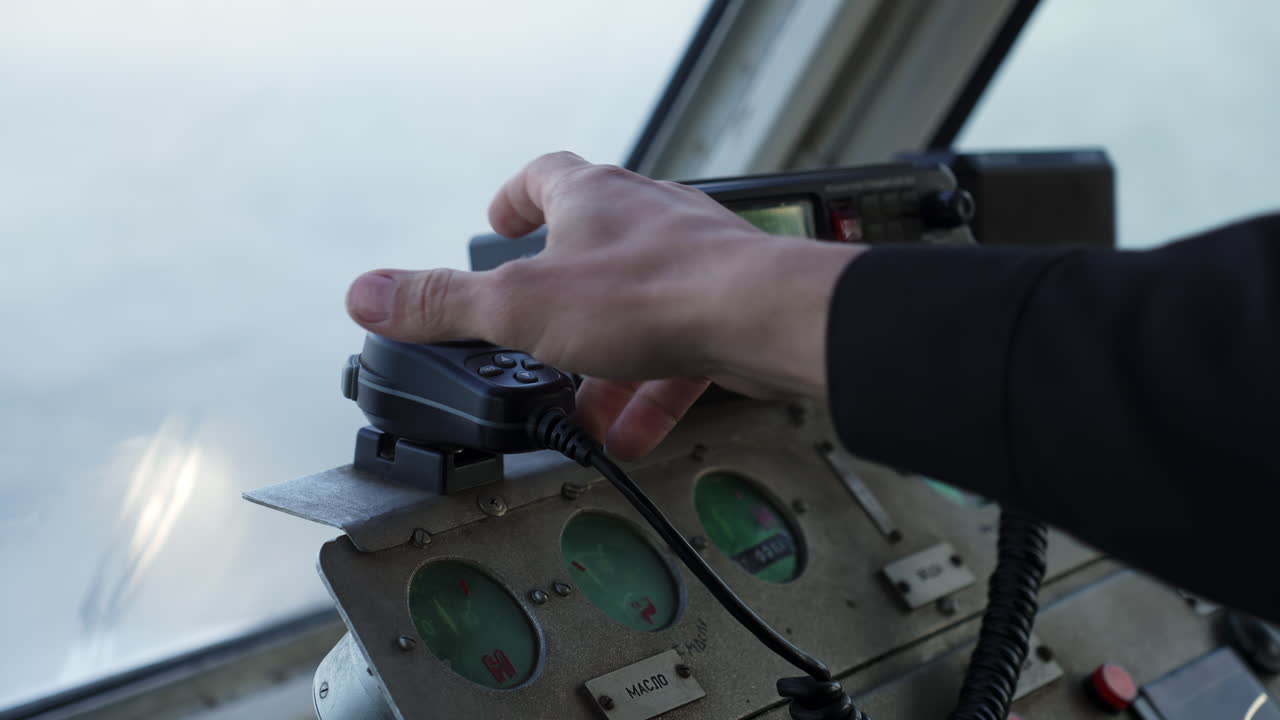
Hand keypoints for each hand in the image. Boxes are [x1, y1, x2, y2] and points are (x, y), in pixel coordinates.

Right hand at [346, 152, 864, 459]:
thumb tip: (367, 295)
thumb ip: (442, 305)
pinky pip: (677, 356)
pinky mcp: (724, 313)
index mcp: (593, 199)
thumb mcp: (519, 307)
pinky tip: (629, 437)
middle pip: (588, 257)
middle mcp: (645, 221)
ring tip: (579, 413)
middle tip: (530, 347)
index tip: (495, 225)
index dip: (513, 201)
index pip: (544, 177)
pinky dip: (648, 395)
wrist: (763, 320)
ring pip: (635, 317)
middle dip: (555, 312)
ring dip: (602, 367)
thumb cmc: (655, 291)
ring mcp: (690, 266)